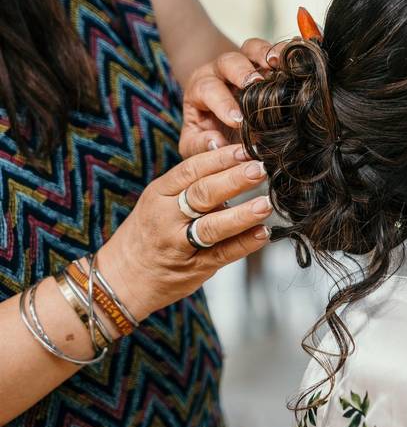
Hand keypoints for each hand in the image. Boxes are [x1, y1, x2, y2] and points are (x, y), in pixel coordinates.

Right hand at [96, 144, 272, 320]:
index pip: (192, 169)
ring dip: (242, 215)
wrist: (121, 278)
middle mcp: (167, 217)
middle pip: (203, 193)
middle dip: (234, 179)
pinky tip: (262, 233)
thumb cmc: (148, 232)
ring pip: (212, 226)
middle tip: (261, 168)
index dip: (221, 158)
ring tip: (265, 204)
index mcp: (159, 193)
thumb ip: (192, 184)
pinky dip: (244, 244)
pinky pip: (222, 254)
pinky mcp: (193, 268)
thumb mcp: (160, 201)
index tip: (246, 148)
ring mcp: (179, 244)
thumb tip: (235, 163)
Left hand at [179, 38, 280, 156]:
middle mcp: (222, 72)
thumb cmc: (210, 128)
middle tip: (255, 84)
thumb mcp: (195, 141)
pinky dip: (286, 52)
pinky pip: (275, 49)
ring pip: (252, 48)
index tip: (238, 121)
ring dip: (265, 54)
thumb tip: (216, 142)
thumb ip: (199, 145)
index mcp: (202, 89)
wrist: (222, 112)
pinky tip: (296, 61)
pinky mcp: (267, 60)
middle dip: (242, 72)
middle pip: (228, 62)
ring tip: (277, 65)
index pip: (208, 90)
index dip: (223, 103)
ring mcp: (246, 62)